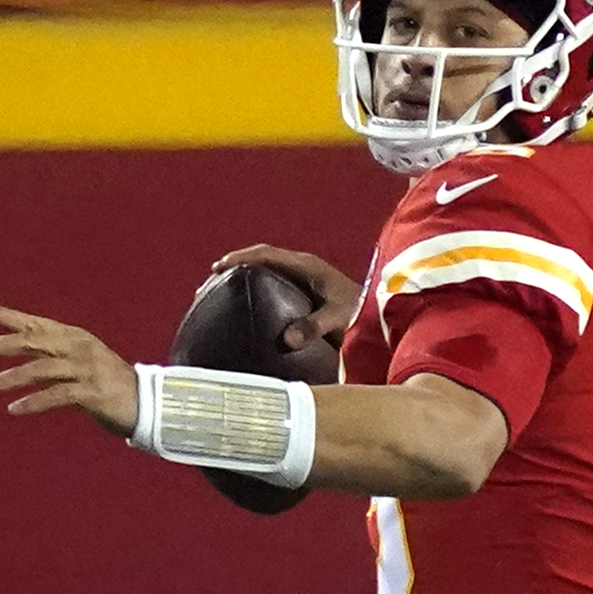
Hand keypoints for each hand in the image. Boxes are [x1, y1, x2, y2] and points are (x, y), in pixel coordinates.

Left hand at [0, 306, 139, 436]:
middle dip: (4, 343)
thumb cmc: (111, 386)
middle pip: (35, 341)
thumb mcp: (81, 365)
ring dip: (11, 377)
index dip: (13, 317)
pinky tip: (13, 408)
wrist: (148, 404)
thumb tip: (25, 356)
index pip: (38, 324)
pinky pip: (56, 395)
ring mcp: (86, 369)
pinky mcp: (91, 392)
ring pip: (41, 368)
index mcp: (76, 338)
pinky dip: (33, 402)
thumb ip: (56, 358)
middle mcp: (79, 348)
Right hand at [215, 245, 361, 352]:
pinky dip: (256, 290)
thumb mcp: (337, 319)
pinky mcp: (305, 293)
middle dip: (236, 266)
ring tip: (220, 292)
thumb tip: (286, 339)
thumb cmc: (362, 313)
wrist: (382, 316)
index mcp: (306, 266)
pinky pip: (274, 285)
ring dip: (245, 277)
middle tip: (210, 281)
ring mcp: (303, 280)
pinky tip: (247, 308)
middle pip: (262, 259)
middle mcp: (303, 268)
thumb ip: (312, 327)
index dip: (241, 258)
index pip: (266, 254)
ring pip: (267, 272)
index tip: (219, 267)